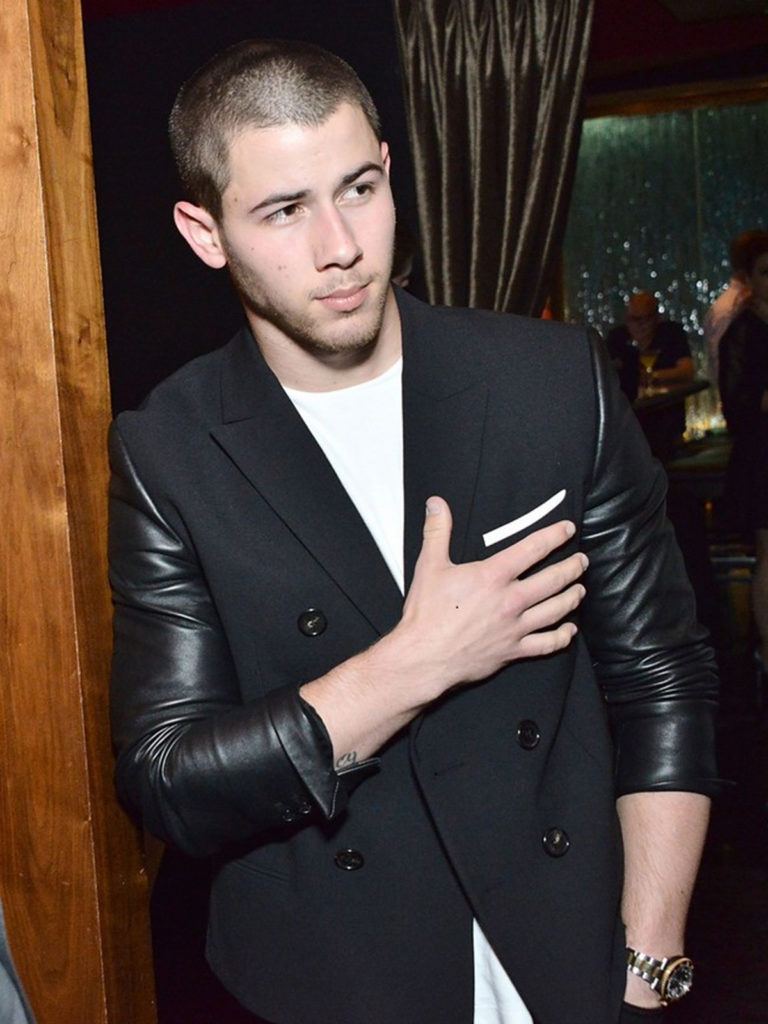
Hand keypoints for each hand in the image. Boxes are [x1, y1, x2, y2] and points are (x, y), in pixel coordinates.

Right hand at [388, 495, 587, 702]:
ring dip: (572, 597)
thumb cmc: (426, 614)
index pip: (533, 549)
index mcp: (493, 576)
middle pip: (553, 580)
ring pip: (555, 610)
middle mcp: (510, 601)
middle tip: (582, 560)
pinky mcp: (513, 650)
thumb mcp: (429, 565)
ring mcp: (514, 627)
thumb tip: (437, 504)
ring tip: (581, 589)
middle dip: (572, 567)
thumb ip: (437, 531)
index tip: (567, 530)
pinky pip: (546, 644)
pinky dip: (562, 637)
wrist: (424, 656)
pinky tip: (570, 631)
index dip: (554, 536)